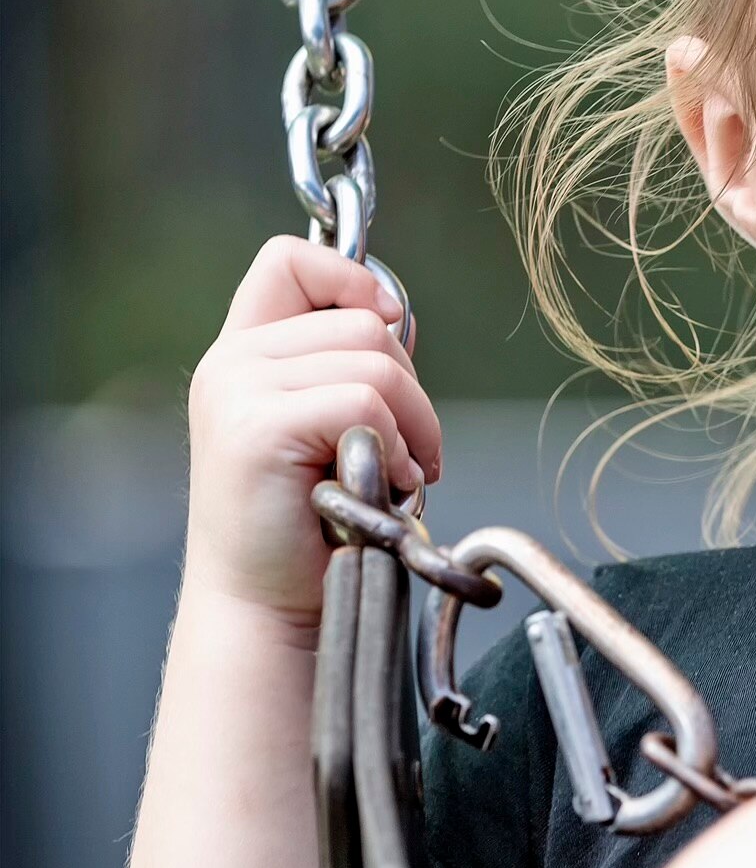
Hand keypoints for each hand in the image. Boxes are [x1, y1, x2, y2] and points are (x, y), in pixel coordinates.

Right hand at [184, 237, 444, 625]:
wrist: (267, 607)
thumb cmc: (309, 527)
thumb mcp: (327, 426)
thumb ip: (346, 365)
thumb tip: (398, 316)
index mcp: (243, 352)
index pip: (288, 259)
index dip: (352, 277)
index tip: (390, 325)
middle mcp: (231, 362)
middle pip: (363, 319)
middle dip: (410, 386)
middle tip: (407, 453)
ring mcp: (238, 391)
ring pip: (376, 361)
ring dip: (412, 424)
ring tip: (396, 475)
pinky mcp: (258, 428)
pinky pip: (365, 404)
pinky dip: (394, 449)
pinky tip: (380, 487)